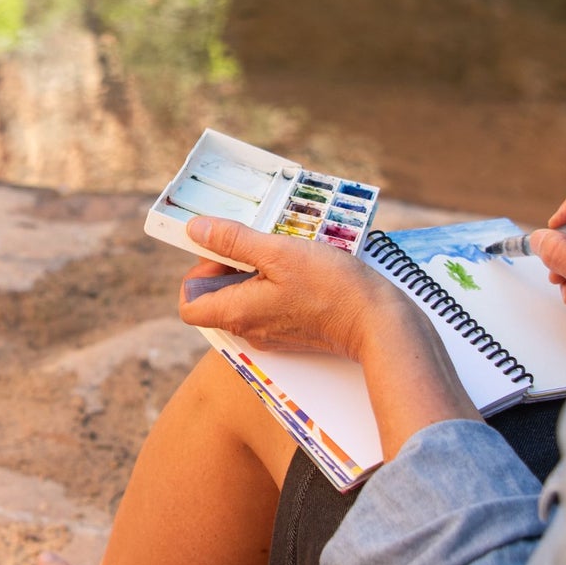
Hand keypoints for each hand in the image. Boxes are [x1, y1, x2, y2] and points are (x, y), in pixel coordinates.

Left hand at [178, 217, 398, 361]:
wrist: (377, 322)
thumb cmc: (331, 287)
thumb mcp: (278, 252)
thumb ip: (233, 241)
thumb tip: (196, 230)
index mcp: (236, 314)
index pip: (188, 305)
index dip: (196, 275)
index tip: (220, 252)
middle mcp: (248, 330)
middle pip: (214, 300)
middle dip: (225, 268)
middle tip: (254, 246)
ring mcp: (269, 334)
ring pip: (241, 301)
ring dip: (250, 274)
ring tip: (278, 254)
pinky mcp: (290, 332)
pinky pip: (265, 307)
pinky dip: (270, 285)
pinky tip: (295, 269)